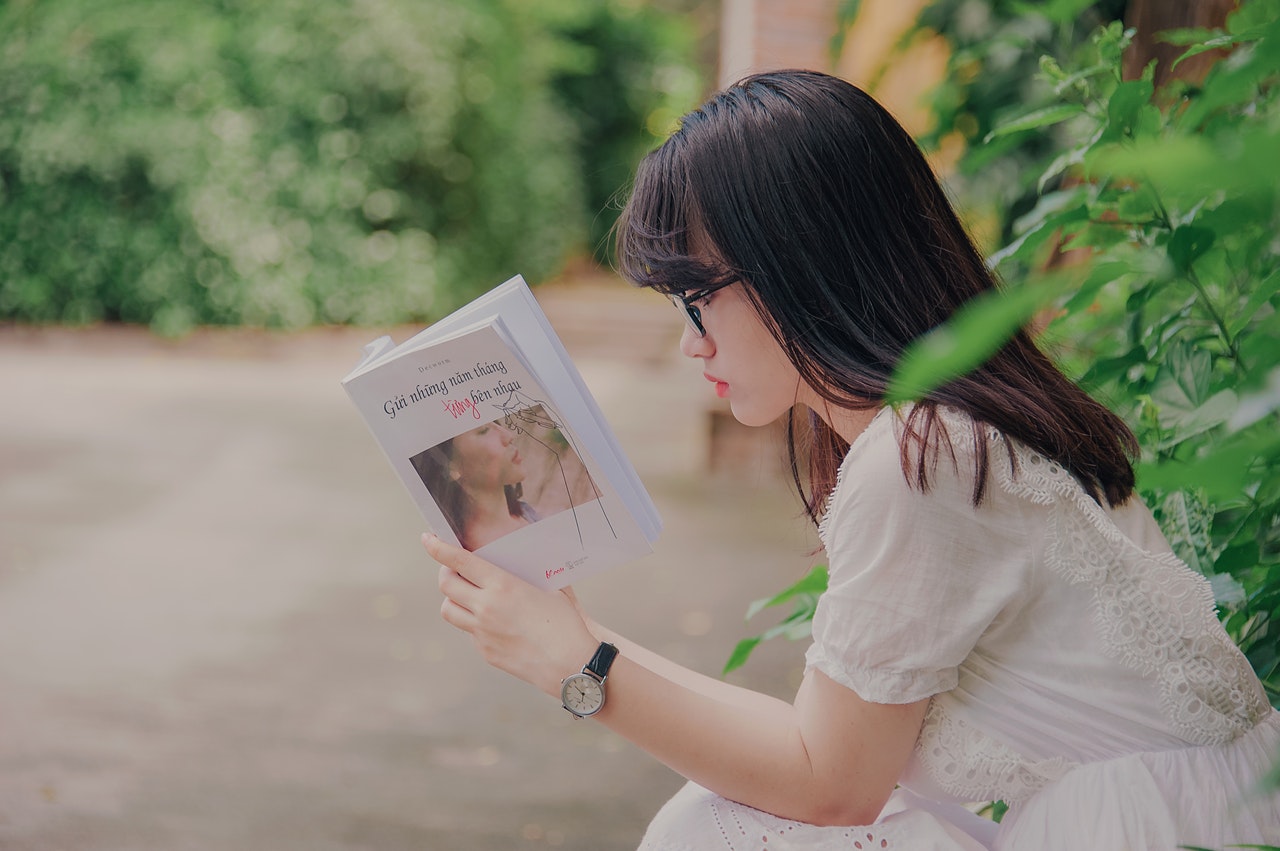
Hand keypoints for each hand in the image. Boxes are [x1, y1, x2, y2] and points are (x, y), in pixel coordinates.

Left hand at [423, 533, 597, 696]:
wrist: (570, 664)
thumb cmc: (565, 624)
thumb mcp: (549, 589)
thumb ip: (526, 575)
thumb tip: (515, 563)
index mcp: (502, 586)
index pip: (459, 562)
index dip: (438, 548)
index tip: (428, 539)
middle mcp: (486, 608)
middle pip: (446, 585)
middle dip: (446, 573)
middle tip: (454, 569)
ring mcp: (482, 632)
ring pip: (448, 610)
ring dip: (453, 599)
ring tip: (468, 595)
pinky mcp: (485, 651)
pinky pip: (468, 631)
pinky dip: (472, 621)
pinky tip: (492, 620)